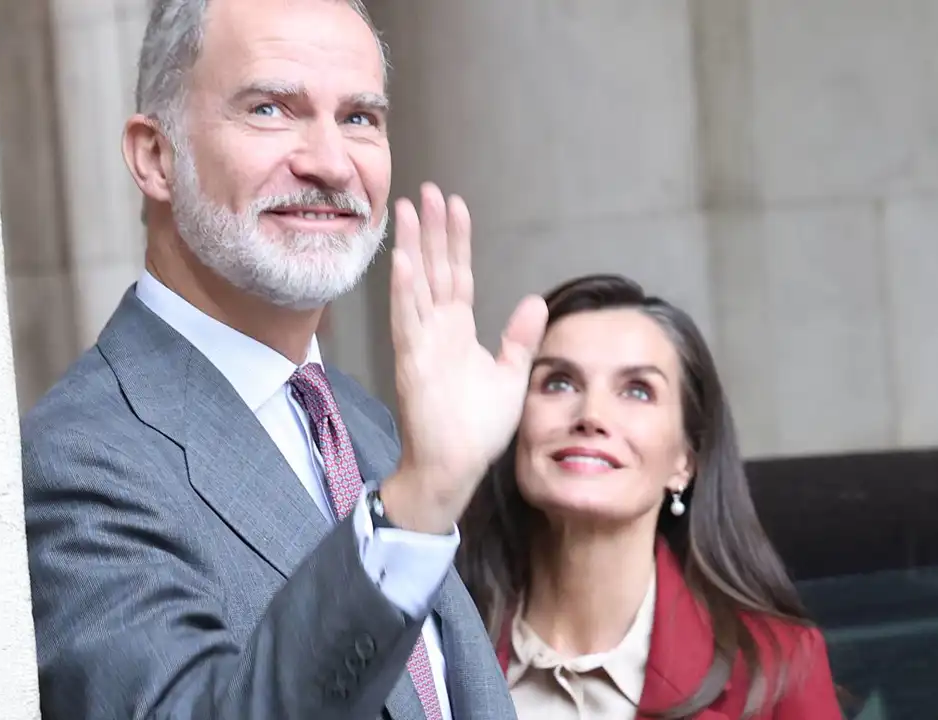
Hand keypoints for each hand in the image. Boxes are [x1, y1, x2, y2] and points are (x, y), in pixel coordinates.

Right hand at [381, 183, 547, 533]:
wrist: (455, 466)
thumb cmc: (477, 428)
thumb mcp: (510, 375)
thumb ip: (519, 338)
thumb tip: (535, 301)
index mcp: (458, 330)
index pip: (456, 274)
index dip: (456, 240)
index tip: (455, 205)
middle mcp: (436, 329)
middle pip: (432, 268)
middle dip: (429, 229)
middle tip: (427, 191)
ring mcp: (421, 343)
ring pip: (414, 284)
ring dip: (409, 247)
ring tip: (406, 210)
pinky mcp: (412, 362)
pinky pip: (406, 321)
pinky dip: (404, 292)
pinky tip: (402, 261)